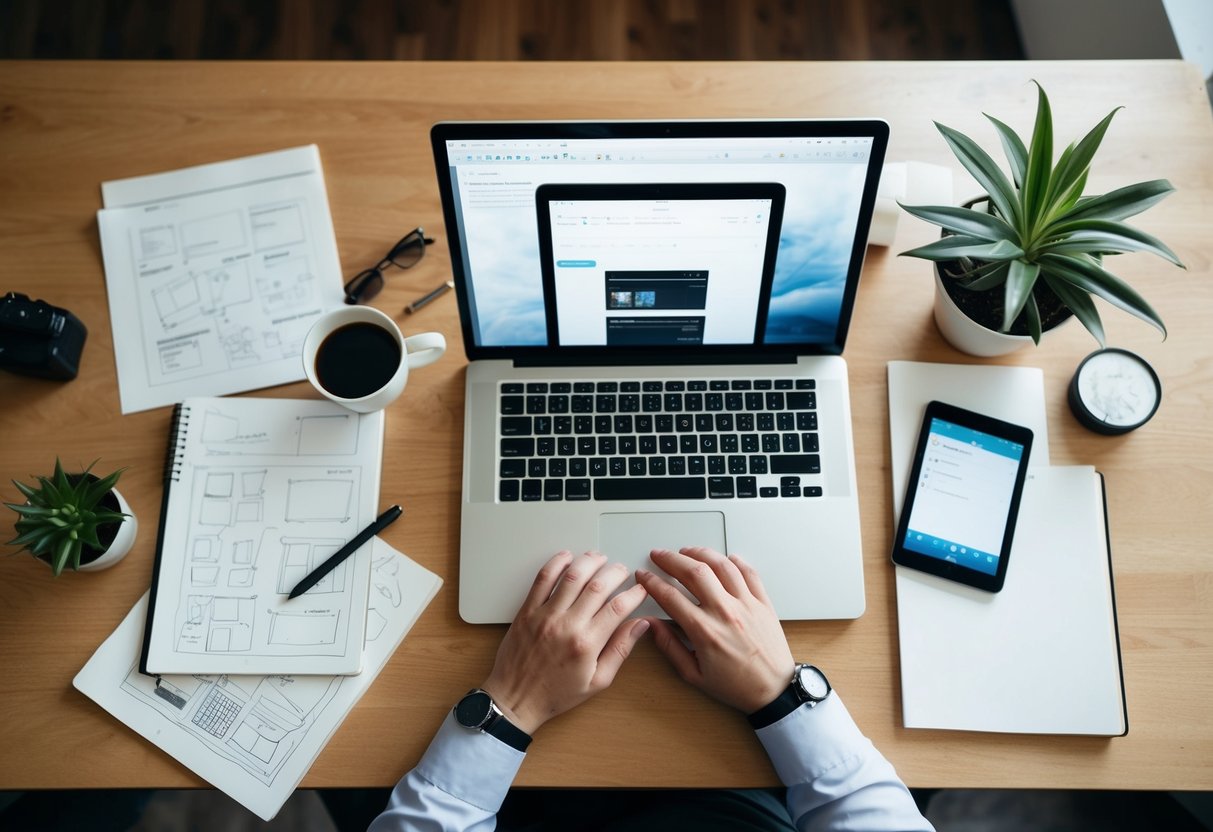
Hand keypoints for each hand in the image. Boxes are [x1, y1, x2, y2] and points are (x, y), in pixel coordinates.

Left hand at [482, 550, 649, 734]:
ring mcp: (545, 615)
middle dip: (616, 572)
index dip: (634, 594)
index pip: (618, 607)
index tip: (640, 590)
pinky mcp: (527, 611)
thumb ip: (620, 650)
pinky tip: (566, 557)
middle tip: (623, 571)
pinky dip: (556, 563)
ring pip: (572, 577)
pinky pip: (542, 579)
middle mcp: (567, 625)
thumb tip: (640, 626)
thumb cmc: (556, 694)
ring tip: (600, 558)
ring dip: (589, 562)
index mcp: (587, 644)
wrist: (516, 699)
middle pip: (598, 586)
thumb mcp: (598, 681)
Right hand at [637, 547, 793, 713]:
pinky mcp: (763, 603)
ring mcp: (746, 604)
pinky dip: (735, 561)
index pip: (670, 596)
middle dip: (670, 559)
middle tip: (659, 555)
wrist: (774, 691)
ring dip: (700, 553)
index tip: (644, 576)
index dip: (652, 582)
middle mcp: (725, 613)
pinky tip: (724, 558)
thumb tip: (651, 626)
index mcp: (705, 631)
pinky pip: (749, 573)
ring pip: (721, 565)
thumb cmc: (736, 686)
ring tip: (686, 551)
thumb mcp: (694, 674)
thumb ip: (670, 647)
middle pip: (693, 572)